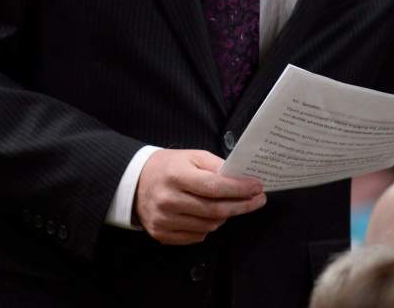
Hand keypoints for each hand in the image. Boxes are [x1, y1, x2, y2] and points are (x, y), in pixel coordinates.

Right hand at [134, 149, 265, 244]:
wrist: (135, 182)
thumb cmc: (169, 167)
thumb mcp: (192, 156)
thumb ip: (216, 166)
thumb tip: (241, 178)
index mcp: (176, 176)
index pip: (214, 187)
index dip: (239, 189)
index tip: (257, 187)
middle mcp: (168, 200)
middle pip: (214, 210)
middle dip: (241, 206)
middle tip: (258, 200)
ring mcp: (164, 220)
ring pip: (208, 226)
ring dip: (225, 216)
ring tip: (230, 205)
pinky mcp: (161, 233)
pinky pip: (196, 236)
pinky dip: (208, 227)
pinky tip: (209, 216)